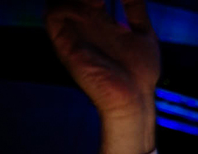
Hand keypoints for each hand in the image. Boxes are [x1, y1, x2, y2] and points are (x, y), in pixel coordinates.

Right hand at [45, 0, 158, 153]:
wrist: (134, 99)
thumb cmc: (140, 74)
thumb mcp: (143, 34)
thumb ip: (136, 11)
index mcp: (98, 21)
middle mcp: (82, 25)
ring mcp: (73, 33)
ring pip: (56, 0)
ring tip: (99, 0)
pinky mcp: (66, 44)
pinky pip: (54, 14)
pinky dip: (69, 4)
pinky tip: (96, 5)